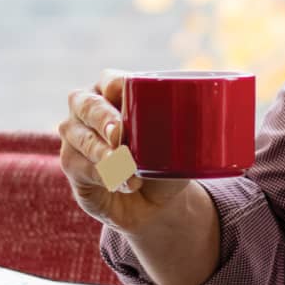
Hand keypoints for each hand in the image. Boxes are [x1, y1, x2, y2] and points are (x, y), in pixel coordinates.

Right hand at [58, 70, 190, 234]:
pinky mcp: (71, 164)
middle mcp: (88, 108)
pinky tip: (124, 183)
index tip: (130, 99)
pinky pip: (80, 165)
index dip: (118, 87)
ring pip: (80, 137)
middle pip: (86, 104)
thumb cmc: (168, 162)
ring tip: (129, 169)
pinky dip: (104, 176)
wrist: (155, 203)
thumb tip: (213, 110)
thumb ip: (189, 127)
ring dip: (105, 154)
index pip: (111, 81)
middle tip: (120, 134)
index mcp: (115, 92)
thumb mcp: (183, 143)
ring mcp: (75, 135)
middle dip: (104, 118)